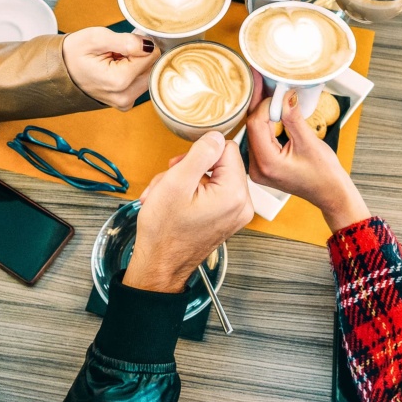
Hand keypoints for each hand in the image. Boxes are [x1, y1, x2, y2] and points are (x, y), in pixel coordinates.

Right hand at [62, 29, 157, 110]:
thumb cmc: (73, 53)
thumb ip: (126, 41)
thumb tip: (150, 46)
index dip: (139, 43)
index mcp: (119, 81)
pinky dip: (132, 73)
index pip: (152, 55)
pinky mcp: (125, 103)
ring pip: (148, 75)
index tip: (122, 43)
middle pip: (152, 66)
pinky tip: (115, 68)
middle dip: (139, 55)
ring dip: (136, 64)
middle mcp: (125, 97)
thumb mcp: (96, 38)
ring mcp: (125, 102)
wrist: (58, 71)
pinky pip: (140, 83)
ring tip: (114, 59)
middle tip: (117, 51)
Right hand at [123, 131, 252, 292]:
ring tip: (165, 195)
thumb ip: (200, 154)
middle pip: (220, 163)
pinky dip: (191, 193)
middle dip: (189, 168)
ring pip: (212, 176)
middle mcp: (243, 204)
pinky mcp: (227, 219)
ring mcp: (236, 213)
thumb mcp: (176, 182)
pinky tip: (173, 203)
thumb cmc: (164, 231)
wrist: (158, 266)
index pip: (226, 148)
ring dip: (185, 180)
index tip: (180, 165)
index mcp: (234, 193)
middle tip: (168, 181)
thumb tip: (216, 135)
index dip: (200, 152)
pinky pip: (213, 192)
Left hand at [246, 74, 368, 231]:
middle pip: (252, 126)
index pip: (256, 124)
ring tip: (268, 89)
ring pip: (254, 130)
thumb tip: (285, 95)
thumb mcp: (310, 143)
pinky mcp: (263, 164)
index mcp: (267, 163)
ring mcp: (258, 167)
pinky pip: (259, 137)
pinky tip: (271, 107)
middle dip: (260, 102)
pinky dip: (266, 121)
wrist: (331, 194)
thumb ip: (293, 118)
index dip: (265, 103)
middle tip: (263, 78)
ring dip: (262, 110)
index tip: (276, 89)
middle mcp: (257, 167)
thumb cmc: (324, 175)